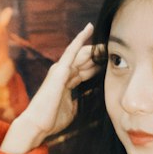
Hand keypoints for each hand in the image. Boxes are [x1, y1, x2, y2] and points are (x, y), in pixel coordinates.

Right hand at [1, 23, 100, 153]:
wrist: (38, 124)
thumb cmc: (52, 119)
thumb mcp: (72, 109)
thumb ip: (79, 100)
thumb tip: (87, 97)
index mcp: (67, 81)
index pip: (85, 69)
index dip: (98, 65)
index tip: (111, 61)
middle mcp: (63, 72)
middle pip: (86, 60)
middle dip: (99, 55)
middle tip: (115, 48)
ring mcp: (60, 69)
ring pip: (82, 54)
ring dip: (95, 48)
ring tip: (109, 40)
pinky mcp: (60, 69)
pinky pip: (72, 50)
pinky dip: (80, 39)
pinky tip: (89, 29)